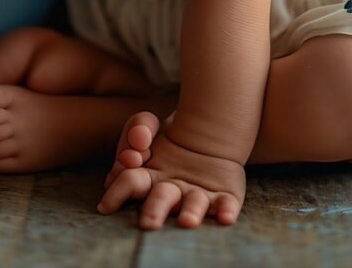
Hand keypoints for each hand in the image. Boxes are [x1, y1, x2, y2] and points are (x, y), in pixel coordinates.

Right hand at [97, 126, 245, 229]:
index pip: (128, 183)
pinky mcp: (224, 197)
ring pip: (194, 207)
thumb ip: (139, 127)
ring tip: (188, 221)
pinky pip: (226, 206)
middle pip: (159, 204)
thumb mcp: (147, 125)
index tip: (133, 158)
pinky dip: (225, 211)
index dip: (125, 180)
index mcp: (146, 181)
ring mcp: (198, 197)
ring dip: (191, 213)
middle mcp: (171, 195)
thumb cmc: (168, 137)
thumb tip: (140, 140)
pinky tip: (226, 217)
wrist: (205, 139)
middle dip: (154, 212)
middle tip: (149, 224)